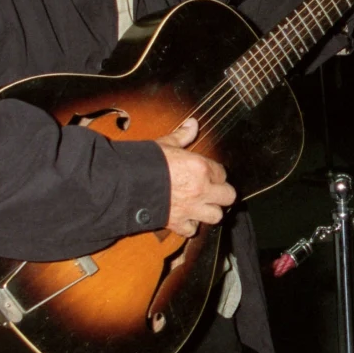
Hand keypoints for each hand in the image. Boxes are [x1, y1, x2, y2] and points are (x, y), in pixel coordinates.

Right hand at [155, 118, 236, 236]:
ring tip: (201, 205)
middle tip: (211, 190)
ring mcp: (191, 208)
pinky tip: (184, 217)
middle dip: (221, 193)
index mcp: (201, 168)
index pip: (222, 173)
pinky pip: (192, 230)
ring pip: (216, 216)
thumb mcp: (165, 145)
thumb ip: (182, 135)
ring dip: (210, 211)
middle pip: (228, 196)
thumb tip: (192, 123)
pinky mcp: (178, 223)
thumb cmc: (145, 162)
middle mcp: (201, 190)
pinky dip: (189, 225)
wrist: (125, 185)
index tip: (208, 173)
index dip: (215, 173)